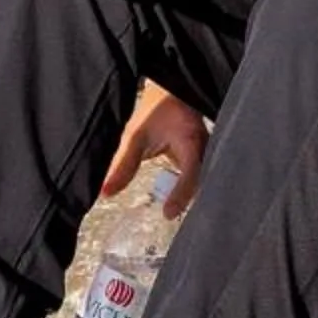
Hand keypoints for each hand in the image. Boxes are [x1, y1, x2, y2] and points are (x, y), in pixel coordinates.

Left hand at [103, 82, 203, 215]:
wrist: (172, 92)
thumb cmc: (155, 110)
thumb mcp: (135, 135)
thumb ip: (123, 165)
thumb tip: (105, 192)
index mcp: (191, 140)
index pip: (191, 174)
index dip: (181, 195)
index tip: (167, 214)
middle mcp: (207, 149)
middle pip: (205, 183)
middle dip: (193, 203)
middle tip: (178, 224)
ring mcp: (212, 153)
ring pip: (209, 181)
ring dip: (195, 199)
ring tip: (183, 218)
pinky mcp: (209, 157)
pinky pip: (206, 177)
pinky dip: (195, 191)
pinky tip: (186, 205)